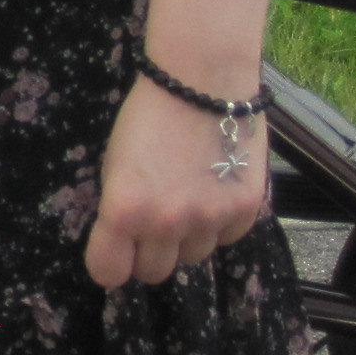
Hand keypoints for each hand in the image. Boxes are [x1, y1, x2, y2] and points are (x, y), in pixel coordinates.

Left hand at [85, 77, 265, 288]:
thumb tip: (125, 243)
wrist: (202, 81)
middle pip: (154, 273)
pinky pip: (226, 239)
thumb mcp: (115, 163)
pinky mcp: (246, 212)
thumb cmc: (147, 116)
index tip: (112, 253)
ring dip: (185, 239)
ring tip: (184, 199)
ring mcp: (210, 220)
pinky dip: (217, 225)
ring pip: (192, 258)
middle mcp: (167, 222)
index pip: (109, 271)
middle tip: (150, 225)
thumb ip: (121, 208)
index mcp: (124, 209)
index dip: (109, 263)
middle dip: (147, 253)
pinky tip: (211, 191)